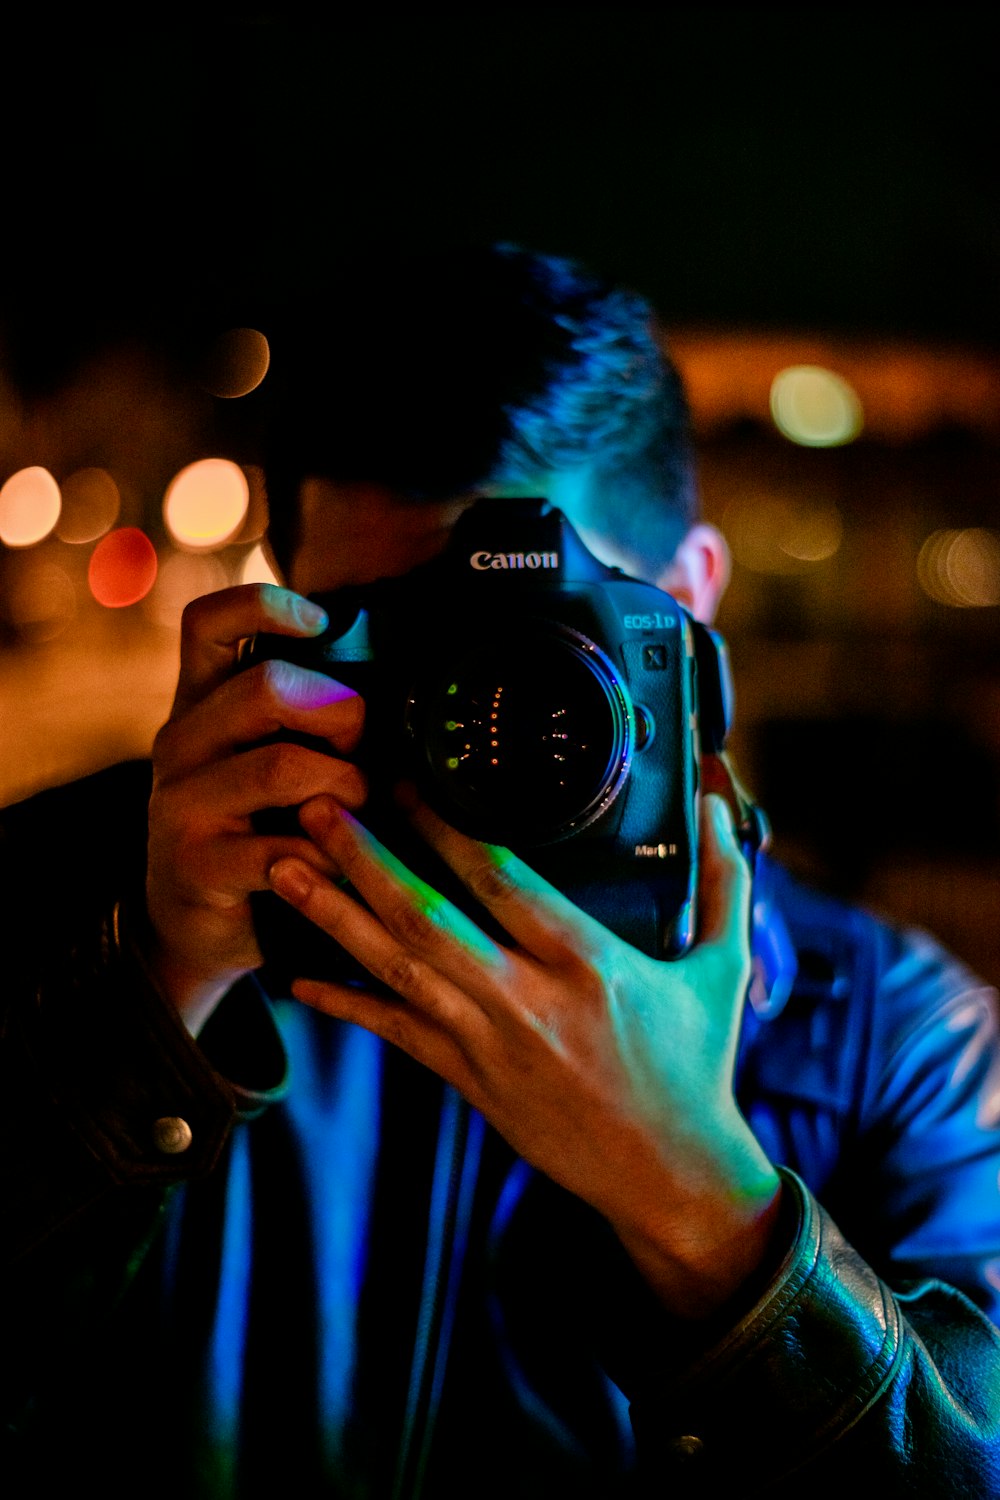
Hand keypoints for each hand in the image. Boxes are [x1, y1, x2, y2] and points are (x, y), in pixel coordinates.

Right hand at [145, 584, 367, 1033]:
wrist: (193, 926)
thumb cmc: (254, 828)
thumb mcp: (269, 759)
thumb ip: (307, 718)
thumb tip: (399, 680)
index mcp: (199, 703)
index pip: (210, 622)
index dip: (268, 606)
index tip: (322, 624)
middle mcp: (180, 743)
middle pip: (265, 688)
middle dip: (340, 714)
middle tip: (362, 750)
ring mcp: (181, 804)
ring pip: (282, 767)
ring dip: (346, 786)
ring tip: (361, 809)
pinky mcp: (196, 865)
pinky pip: (284, 849)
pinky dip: (331, 856)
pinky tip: (340, 862)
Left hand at [268, 792, 781, 1315]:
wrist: (669, 1172)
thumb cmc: (696, 1064)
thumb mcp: (721, 968)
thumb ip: (722, 881)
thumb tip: (717, 804)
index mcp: (586, 962)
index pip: (500, 878)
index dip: (442, 825)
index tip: (404, 780)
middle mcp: (525, 999)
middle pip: (425, 917)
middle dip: (363, 859)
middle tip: (316, 807)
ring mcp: (488, 1043)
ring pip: (396, 969)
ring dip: (334, 917)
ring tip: (285, 868)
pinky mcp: (468, 1081)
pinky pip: (396, 1034)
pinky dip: (347, 1003)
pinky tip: (300, 976)